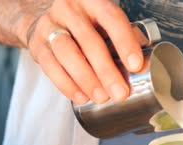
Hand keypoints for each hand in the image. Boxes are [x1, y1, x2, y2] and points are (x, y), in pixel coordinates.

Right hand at [24, 0, 142, 103]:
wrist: (43, 17)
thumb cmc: (85, 22)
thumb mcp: (104, 20)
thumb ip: (124, 36)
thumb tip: (145, 63)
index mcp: (92, 0)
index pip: (111, 18)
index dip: (125, 42)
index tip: (135, 66)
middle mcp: (69, 8)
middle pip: (89, 40)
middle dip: (106, 70)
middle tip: (120, 93)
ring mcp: (49, 24)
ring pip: (67, 53)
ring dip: (86, 79)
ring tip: (101, 97)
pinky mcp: (36, 43)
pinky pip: (50, 66)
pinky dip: (67, 84)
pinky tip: (81, 97)